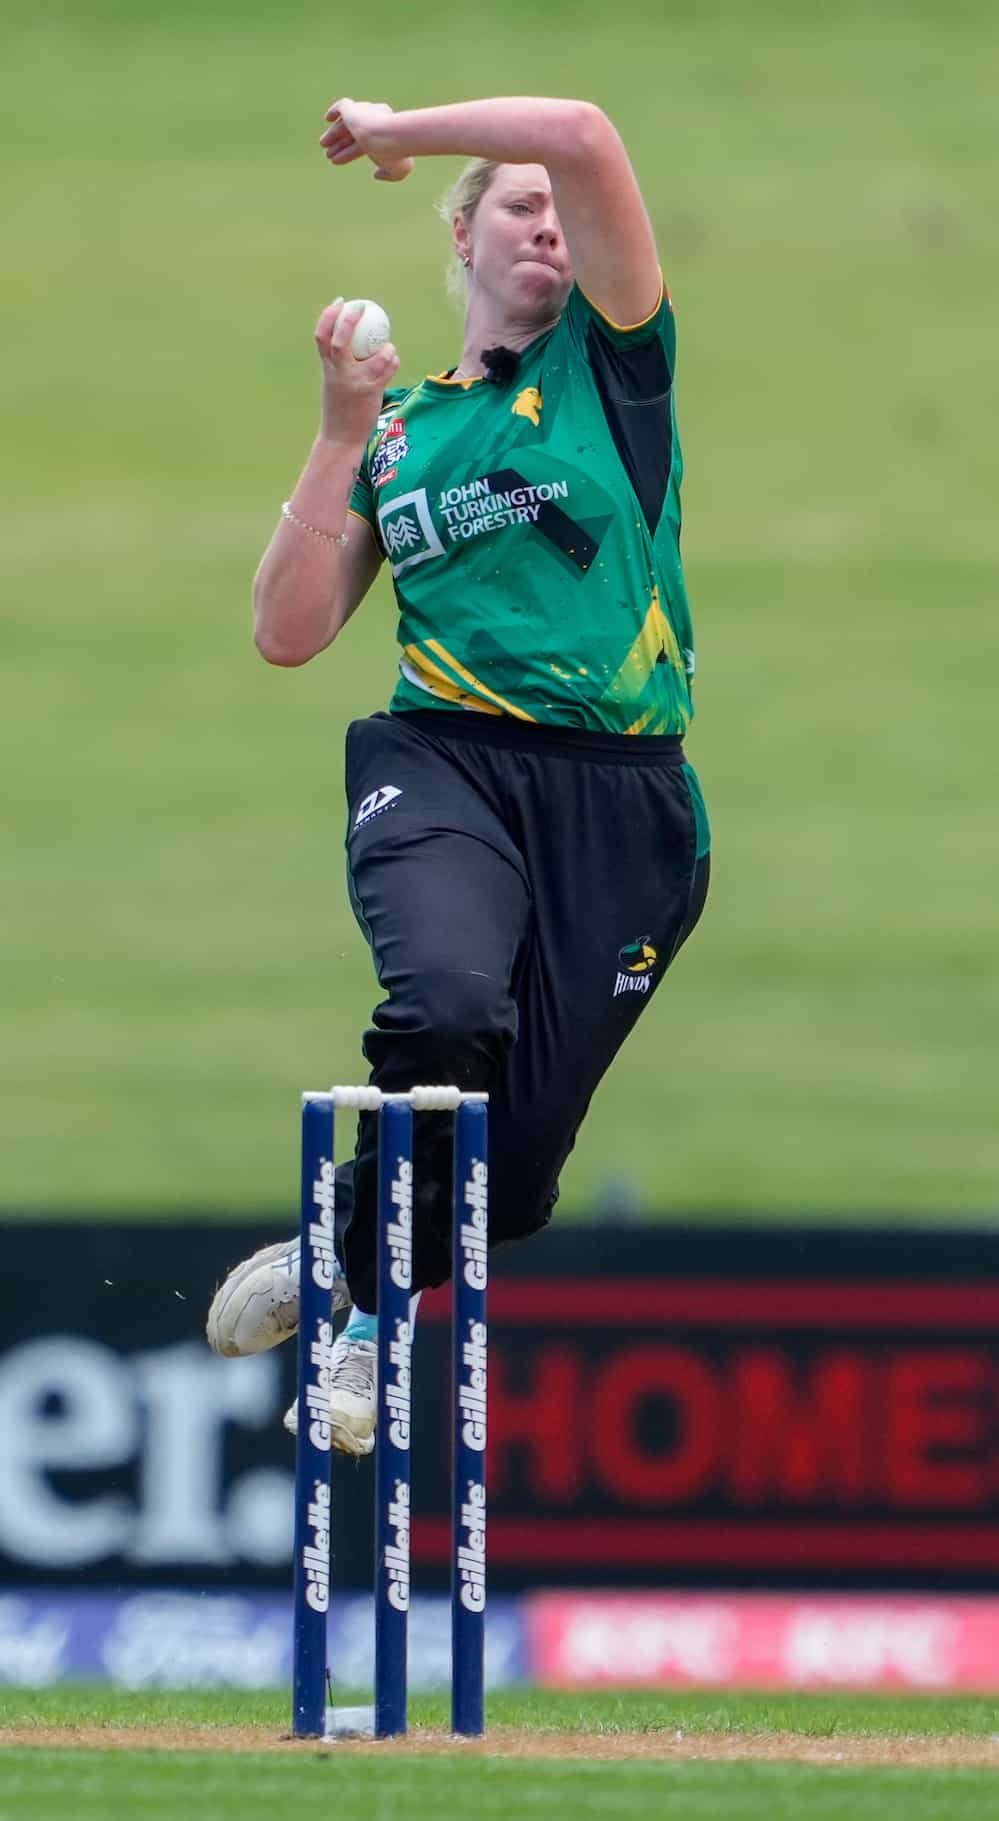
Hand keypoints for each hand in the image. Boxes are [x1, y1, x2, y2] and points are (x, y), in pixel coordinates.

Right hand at [314, 298, 399, 443]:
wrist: (341, 438)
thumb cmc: (339, 409)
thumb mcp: (334, 382)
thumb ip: (340, 363)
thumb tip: (354, 341)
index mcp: (327, 368)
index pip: (321, 336)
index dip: (329, 315)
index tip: (339, 302)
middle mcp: (339, 373)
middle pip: (339, 339)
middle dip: (349, 319)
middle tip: (360, 307)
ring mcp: (355, 382)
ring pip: (373, 355)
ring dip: (385, 348)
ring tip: (388, 348)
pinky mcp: (371, 392)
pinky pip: (387, 369)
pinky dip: (393, 361)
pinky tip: (393, 362)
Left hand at [319, 98, 414, 182]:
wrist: (390, 138)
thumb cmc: (397, 156)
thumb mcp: (399, 170)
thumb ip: (388, 174)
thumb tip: (376, 174)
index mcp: (387, 130)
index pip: (363, 142)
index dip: (349, 152)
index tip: (337, 160)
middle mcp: (376, 118)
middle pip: (353, 132)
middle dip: (340, 143)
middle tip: (328, 154)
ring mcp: (365, 111)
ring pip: (346, 123)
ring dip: (333, 135)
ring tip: (323, 146)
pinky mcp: (354, 108)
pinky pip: (343, 107)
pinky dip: (335, 111)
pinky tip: (327, 118)